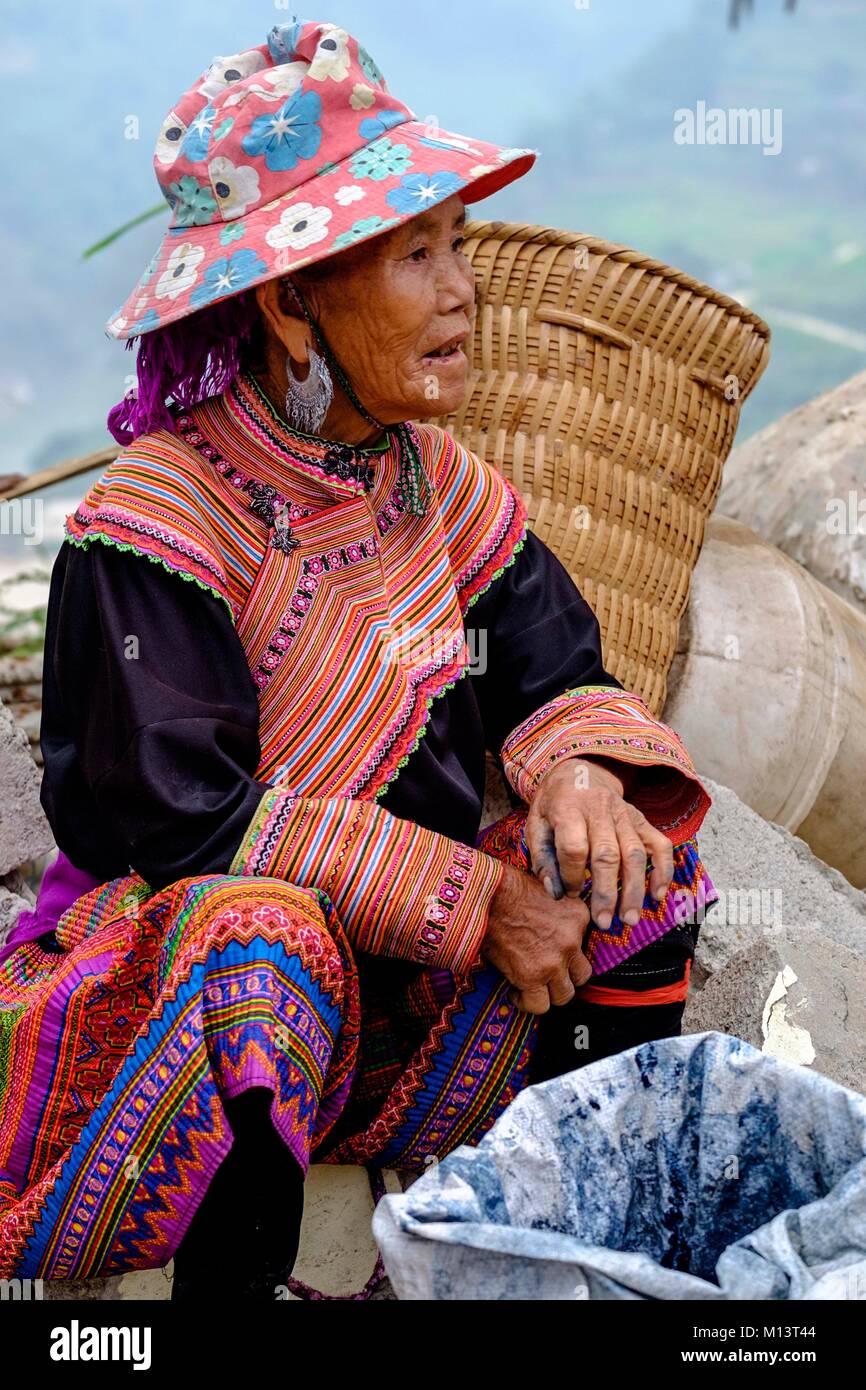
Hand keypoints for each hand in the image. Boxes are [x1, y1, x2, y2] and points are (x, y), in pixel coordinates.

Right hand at [482, 862, 591, 1013]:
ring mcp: (554, 961)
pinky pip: (539, 1005)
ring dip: (549, 993)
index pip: (584, 943)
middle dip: (564, 977)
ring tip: (532, 987)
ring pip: (565, 995)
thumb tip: (549, 924)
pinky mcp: (532, 977)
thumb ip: (557, 910)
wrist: (485, 894)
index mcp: (578, 916)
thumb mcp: (546, 889)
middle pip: (581, 974)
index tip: (550, 951)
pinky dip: (527, 1003)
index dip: (566, 950)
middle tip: (547, 974)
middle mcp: (572, 941)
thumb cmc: (507, 886)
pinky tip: (515, 993)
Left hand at [525, 757, 673, 931]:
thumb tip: (556, 894)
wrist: (578, 771)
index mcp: (568, 809)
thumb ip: (543, 859)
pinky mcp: (641, 820)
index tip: (569, 894)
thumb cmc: (554, 805)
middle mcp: (599, 811)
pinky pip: (660, 844)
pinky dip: (663, 870)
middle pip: (607, 854)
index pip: (574, 847)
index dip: (571, 875)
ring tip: (631, 919)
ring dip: (635, 889)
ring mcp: (625, 814)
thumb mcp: (536, 824)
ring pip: (635, 853)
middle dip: (607, 892)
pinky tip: (657, 894)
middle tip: (604, 922)